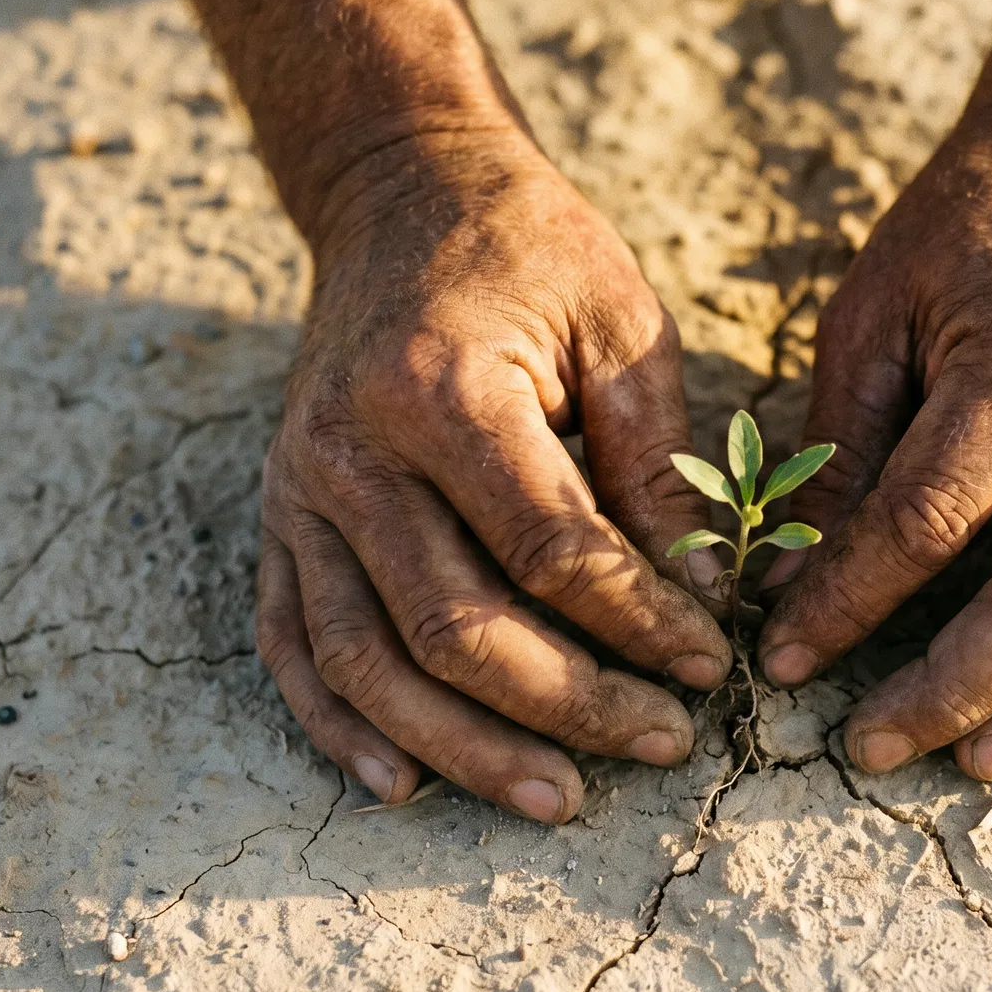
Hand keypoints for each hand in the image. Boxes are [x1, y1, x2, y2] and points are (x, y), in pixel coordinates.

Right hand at [254, 135, 732, 820]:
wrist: (399, 191)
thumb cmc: (528, 251)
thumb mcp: (622, 321)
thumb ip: (658, 461)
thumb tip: (705, 597)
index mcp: (442, 388)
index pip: (549, 549)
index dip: (639, 622)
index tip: (712, 664)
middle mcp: (351, 451)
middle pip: (455, 625)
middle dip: (569, 704)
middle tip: (662, 745)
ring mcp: (299, 491)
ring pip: (369, 659)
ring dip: (465, 747)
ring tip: (557, 799)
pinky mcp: (278, 517)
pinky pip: (292, 644)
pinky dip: (339, 724)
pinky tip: (402, 782)